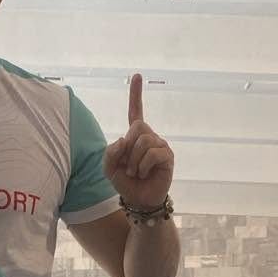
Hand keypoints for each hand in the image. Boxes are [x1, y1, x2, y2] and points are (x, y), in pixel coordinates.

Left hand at [103, 74, 173, 210]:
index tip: (137, 75)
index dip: (136, 94)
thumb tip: (124, 138)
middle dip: (128, 148)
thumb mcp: (109, 168)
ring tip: (136, 173)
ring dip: (134, 161)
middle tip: (129, 166)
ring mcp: (160, 145)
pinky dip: (143, 166)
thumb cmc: (125, 183)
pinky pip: (153, 153)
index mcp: (135, 136)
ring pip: (143, 141)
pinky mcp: (167, 156)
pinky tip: (144, 173)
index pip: (136, 111)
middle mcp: (150, 137)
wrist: (139, 200)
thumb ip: (110, 152)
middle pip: (137, 127)